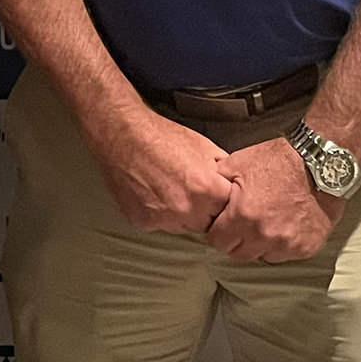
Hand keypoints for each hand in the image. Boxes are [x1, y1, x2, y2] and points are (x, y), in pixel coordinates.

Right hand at [88, 105, 233, 236]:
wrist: (124, 135)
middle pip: (208, 223)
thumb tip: (237, 184)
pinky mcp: (144, 222)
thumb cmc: (162, 136)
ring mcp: (163, 218)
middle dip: (205, 211)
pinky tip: (156, 192)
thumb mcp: (205, 146)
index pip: (228, 211)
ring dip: (184, 214)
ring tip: (172, 188)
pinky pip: (161, 225)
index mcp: (207, 190)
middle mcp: (186, 209)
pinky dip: (161, 214)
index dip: (222, 201)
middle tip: (192, 190)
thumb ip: (224, 171)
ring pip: (184, 227)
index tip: (215, 194)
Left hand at [207, 137, 341, 262]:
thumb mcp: (236, 163)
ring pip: (263, 256)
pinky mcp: (307, 247)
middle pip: (239, 254)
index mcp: (243, 216)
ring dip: (262, 244)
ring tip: (268, 222)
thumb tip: (203, 198)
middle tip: (245, 222)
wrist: (320, 161)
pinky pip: (287, 255)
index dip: (219, 231)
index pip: (218, 242)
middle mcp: (264, 236)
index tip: (225, 223)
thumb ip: (216, 185)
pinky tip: (286, 224)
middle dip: (238, 240)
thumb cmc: (278, 160)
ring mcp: (288, 244)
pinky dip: (284, 244)